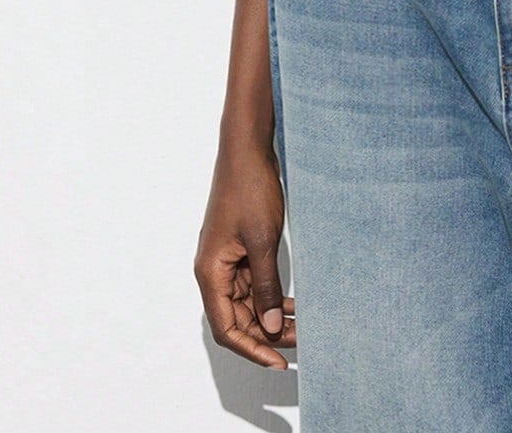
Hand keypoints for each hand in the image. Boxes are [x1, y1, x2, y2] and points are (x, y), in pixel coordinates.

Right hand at [195, 143, 293, 369]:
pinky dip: (270, 296)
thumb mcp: (263, 240)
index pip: (227, 328)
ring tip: (302, 326)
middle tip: (301, 342)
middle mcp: (214, 270)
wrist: (247, 149)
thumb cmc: (249, 188)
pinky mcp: (238, 249)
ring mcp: (225, 260)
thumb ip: (266, 285)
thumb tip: (269, 326)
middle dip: (266, 335)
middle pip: (237, 319)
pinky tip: (292, 304)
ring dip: (270, 317)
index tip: (279, 362)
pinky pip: (252, 284)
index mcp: (210, 272)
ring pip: (246, 303)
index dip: (252, 350)